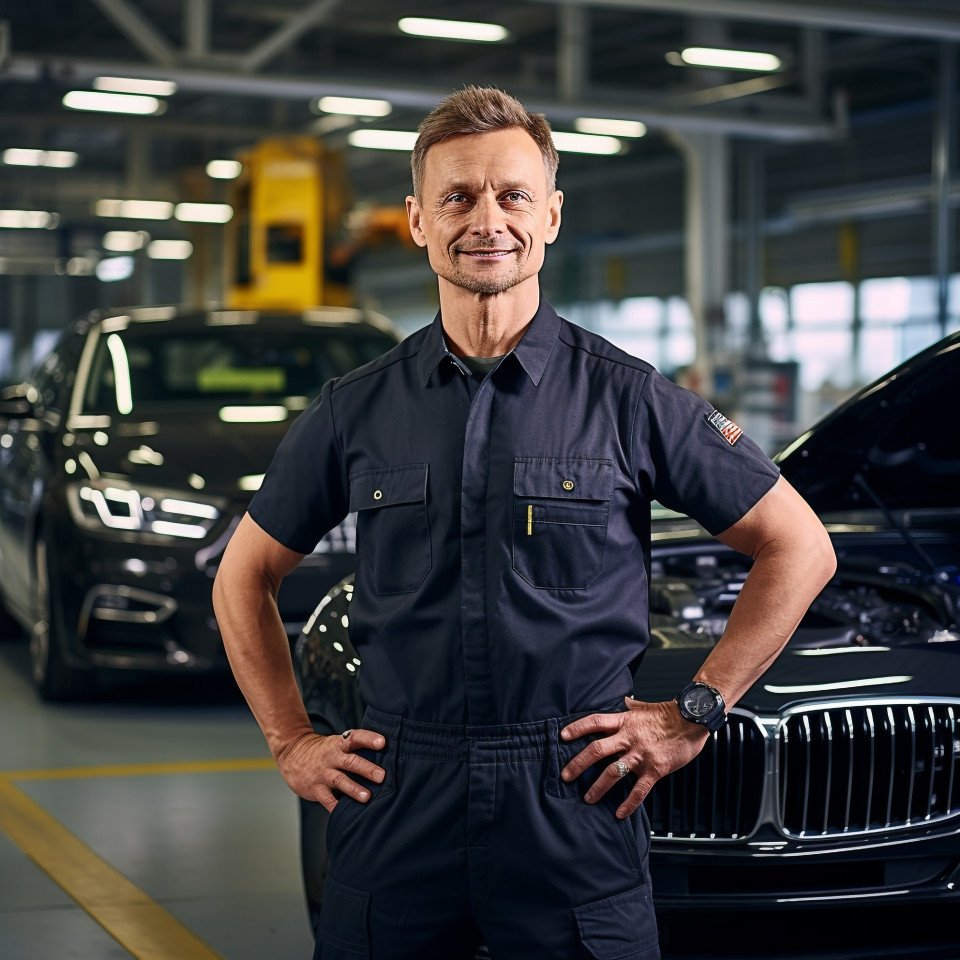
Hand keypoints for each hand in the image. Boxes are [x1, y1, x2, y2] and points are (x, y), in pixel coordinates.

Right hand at [275, 729, 386, 811]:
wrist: (291, 754)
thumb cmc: (323, 751)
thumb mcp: (337, 743)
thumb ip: (356, 749)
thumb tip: (386, 757)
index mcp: (339, 744)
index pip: (355, 738)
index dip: (369, 739)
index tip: (382, 742)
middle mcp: (332, 758)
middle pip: (350, 762)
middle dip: (366, 769)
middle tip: (381, 776)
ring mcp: (323, 774)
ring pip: (340, 781)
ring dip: (354, 789)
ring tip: (367, 797)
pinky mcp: (316, 789)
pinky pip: (327, 800)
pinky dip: (336, 808)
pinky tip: (347, 813)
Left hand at [560, 697, 709, 818]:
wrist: (693, 720)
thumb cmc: (669, 714)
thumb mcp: (645, 707)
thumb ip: (631, 707)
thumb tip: (624, 700)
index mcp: (624, 721)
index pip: (595, 722)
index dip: (577, 728)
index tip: (562, 736)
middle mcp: (629, 738)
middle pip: (597, 750)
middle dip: (578, 764)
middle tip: (565, 775)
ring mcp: (641, 754)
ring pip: (613, 772)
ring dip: (597, 787)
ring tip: (588, 798)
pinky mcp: (655, 769)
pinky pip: (639, 790)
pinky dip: (628, 803)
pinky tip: (619, 813)